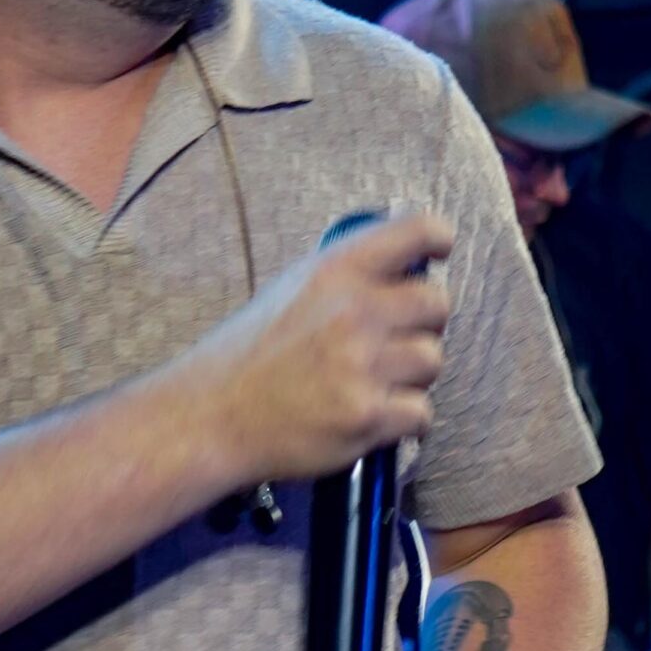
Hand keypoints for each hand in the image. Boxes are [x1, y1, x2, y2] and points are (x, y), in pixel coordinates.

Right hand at [192, 211, 454, 492]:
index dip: (437, 239)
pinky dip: (403, 419)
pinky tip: (372, 414)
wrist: (211, 417)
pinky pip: (422, 412)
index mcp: (335, 271)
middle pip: (437, 304)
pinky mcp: (368, 416)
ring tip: (373, 382)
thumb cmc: (248, 355)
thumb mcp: (290, 290)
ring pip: (432, 361)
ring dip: (411, 375)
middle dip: (422, 324)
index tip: (440, 250)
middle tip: (393, 340)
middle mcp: (354, 311)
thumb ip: (345, 277)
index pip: (416, 231)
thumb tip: (404, 266)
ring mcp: (363, 365)